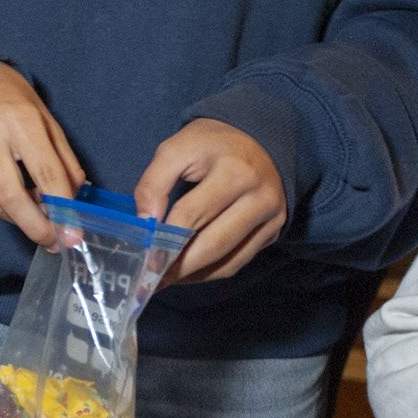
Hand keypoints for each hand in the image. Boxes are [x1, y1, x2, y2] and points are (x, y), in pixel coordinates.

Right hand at [0, 60, 84, 248]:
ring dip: (19, 220)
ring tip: (38, 224)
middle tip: (54, 242)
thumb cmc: (9, 96)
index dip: (62, 209)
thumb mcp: (45, 117)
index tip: (73, 233)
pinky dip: (1, 204)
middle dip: (35, 227)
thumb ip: (63, 158)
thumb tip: (77, 197)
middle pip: (12, 197)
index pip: (46, 174)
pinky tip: (15, 202)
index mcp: (20, 121)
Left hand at [135, 118, 286, 284]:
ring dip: (194, 275)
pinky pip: (240, 260)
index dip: (164, 239)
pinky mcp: (274, 230)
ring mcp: (271, 218)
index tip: (143, 258)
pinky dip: (212, 272)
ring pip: (229, 259)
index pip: (192, 215)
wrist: (258, 137)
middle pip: (214, 243)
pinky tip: (188, 273)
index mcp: (234, 172)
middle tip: (151, 279)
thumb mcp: (176, 149)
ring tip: (165, 280)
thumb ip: (154, 183)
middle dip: (179, 266)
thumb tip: (146, 222)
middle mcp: (259, 198)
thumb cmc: (211, 143)